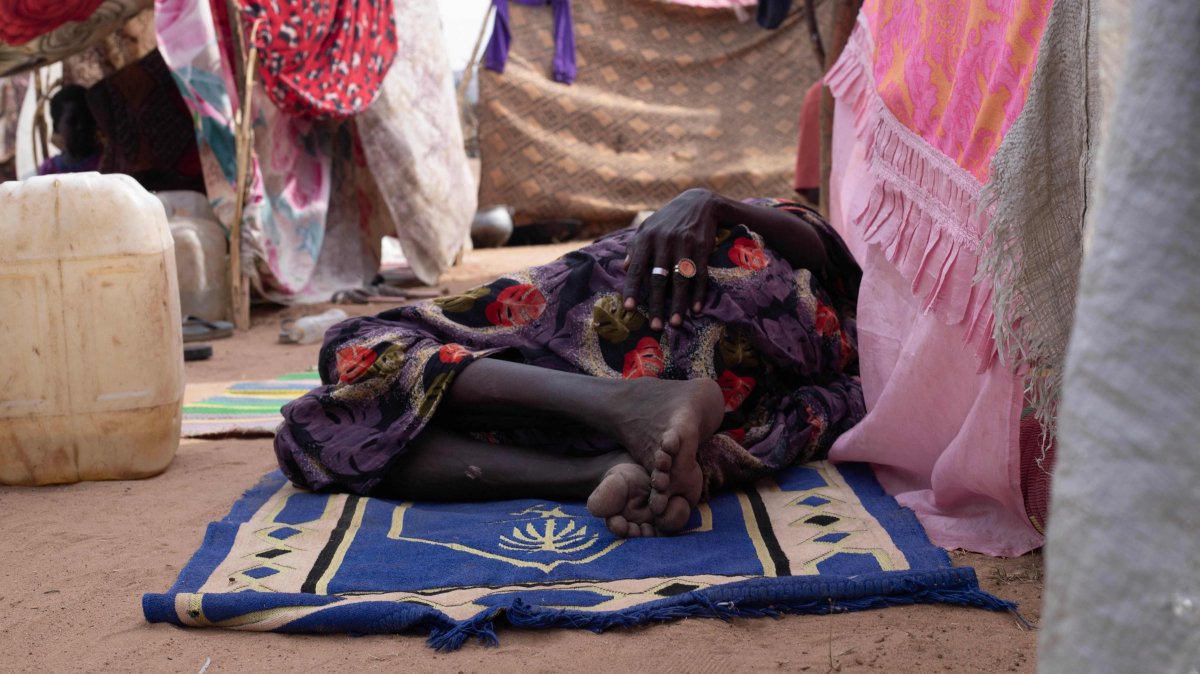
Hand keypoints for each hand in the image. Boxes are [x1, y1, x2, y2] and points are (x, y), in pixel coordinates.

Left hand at [622, 189, 722, 329]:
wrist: (699, 202)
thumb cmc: (668, 219)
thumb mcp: (648, 227)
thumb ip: (634, 247)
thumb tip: (623, 268)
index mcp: (647, 238)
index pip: (637, 268)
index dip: (632, 289)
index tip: (629, 308)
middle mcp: (664, 242)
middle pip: (659, 278)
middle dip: (657, 304)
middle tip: (655, 326)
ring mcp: (684, 245)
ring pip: (680, 280)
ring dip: (679, 304)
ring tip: (676, 323)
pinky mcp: (702, 248)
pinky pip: (700, 274)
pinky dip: (698, 293)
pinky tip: (696, 308)